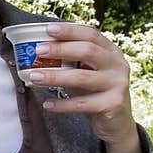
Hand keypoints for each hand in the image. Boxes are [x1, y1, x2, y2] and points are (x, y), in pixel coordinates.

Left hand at [28, 23, 136, 144]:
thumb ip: (71, 62)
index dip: (70, 30)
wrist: (118, 123)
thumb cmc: (97, 93)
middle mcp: (117, 65)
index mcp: (111, 52)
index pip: (91, 34)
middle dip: (61, 49)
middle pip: (88, 51)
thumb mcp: (87, 73)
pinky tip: (48, 104)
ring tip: (34, 77)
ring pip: (82, 77)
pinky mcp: (113, 104)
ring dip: (55, 76)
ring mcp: (118, 84)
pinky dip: (63, 104)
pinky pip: (82, 103)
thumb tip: (39, 54)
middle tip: (38, 51)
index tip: (49, 29)